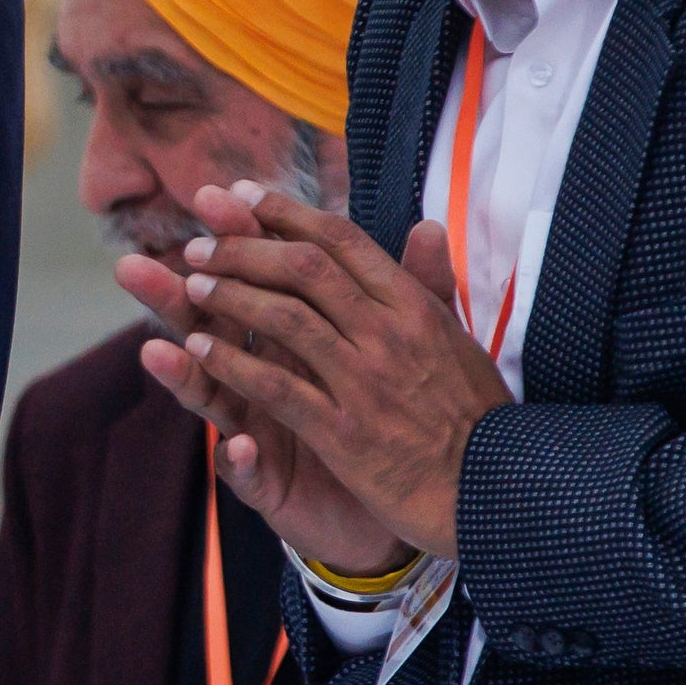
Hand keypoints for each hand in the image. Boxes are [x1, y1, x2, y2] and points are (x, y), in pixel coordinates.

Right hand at [124, 235, 410, 578]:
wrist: (413, 495)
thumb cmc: (391, 413)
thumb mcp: (404, 345)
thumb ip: (412, 290)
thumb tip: (432, 226)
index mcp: (289, 336)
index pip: (253, 280)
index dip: (237, 242)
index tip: (214, 199)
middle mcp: (260, 375)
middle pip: (206, 328)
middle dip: (171, 298)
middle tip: (132, 268)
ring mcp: (258, 428)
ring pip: (210, 395)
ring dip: (182, 374)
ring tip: (155, 351)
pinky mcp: (269, 482)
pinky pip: (247, 471)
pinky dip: (238, 458)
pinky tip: (237, 445)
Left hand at [167, 179, 513, 559]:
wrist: (494, 489)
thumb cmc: (475, 415)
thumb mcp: (459, 338)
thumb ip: (432, 282)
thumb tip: (425, 224)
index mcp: (413, 305)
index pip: (340, 241)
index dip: (285, 213)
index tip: (241, 196)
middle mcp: (387, 333)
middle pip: (303, 269)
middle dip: (243, 248)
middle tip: (199, 241)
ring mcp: (364, 381)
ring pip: (284, 319)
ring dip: (229, 297)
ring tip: (191, 285)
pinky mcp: (343, 432)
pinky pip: (277, 389)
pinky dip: (234, 365)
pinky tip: (200, 352)